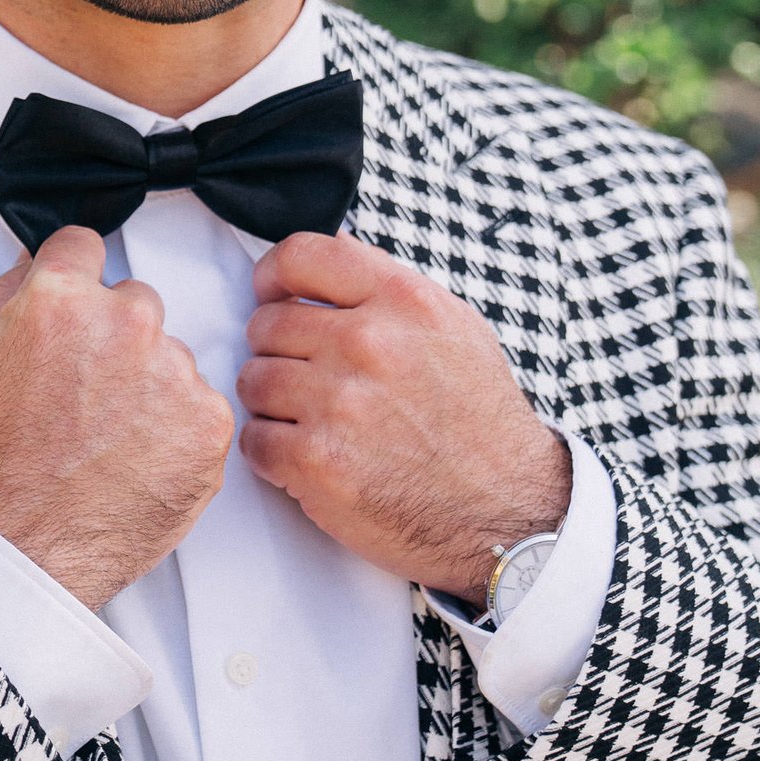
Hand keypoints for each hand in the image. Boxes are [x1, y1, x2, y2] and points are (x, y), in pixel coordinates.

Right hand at [0, 227, 231, 609]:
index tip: (67, 313)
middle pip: (133, 301)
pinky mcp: (207, 426)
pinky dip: (173, 429)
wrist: (17, 551)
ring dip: (144, 382)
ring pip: (167, 356)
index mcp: (59, 298)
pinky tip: (133, 459)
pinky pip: (197, 406)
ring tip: (103, 436)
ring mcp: (173, 374)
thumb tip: (32, 263)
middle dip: (109, 335)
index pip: (83, 246)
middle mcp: (125, 324)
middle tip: (79, 392)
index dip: (68, 280)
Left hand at [237, 233, 568, 605]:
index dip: (273, 276)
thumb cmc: (479, 421)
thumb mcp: (454, 328)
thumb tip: (332, 249)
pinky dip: (272, 451)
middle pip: (267, 323)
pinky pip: (254, 438)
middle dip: (279, 351)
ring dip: (272, 403)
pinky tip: (310, 456)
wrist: (507, 511)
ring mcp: (339, 403)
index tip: (272, 295)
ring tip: (313, 419)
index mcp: (402, 301)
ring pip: (253, 380)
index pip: (302, 256)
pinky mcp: (316, 462)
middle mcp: (368, 344)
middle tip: (308, 377)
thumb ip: (388, 288)